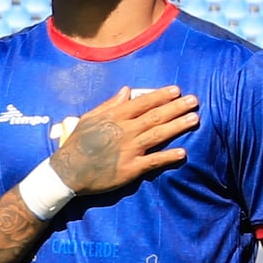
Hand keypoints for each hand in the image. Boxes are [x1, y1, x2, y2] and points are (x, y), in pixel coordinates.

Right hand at [48, 85, 199, 200]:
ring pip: (158, 135)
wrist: (67, 172)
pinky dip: (168, 157)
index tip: (176, 90)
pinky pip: (153, 161)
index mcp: (114, 117)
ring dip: (178, 126)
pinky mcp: (130, 169)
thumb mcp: (89, 118)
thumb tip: (127, 91)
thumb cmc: (76, 144)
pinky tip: (183, 152)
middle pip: (155, 116)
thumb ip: (110, 104)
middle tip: (195, 100)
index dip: (161, 96)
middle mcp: (125, 131)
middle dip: (176, 107)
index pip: (142, 103)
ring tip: (195, 119)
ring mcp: (129, 150)